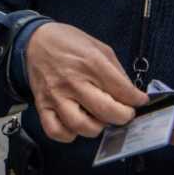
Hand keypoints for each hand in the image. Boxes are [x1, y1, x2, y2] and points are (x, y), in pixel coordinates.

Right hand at [25, 23, 147, 141]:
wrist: (34, 40)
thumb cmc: (68, 42)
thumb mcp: (98, 46)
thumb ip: (115, 71)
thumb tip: (130, 94)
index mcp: (90, 62)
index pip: (123, 91)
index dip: (137, 99)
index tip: (139, 101)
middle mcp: (73, 81)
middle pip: (107, 111)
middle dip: (123, 116)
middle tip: (123, 112)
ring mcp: (56, 95)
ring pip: (82, 126)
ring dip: (97, 127)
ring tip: (99, 118)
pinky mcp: (42, 105)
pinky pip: (55, 131)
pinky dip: (69, 135)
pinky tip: (76, 125)